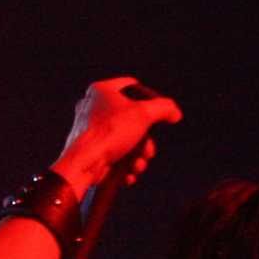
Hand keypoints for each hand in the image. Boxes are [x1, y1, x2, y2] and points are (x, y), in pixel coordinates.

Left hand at [52, 77, 183, 193]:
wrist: (83, 164)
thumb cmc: (108, 133)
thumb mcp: (144, 113)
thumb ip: (164, 108)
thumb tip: (174, 113)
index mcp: (101, 91)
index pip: (132, 86)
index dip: (149, 98)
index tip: (157, 113)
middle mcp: (93, 108)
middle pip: (132, 119)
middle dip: (145, 140)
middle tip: (148, 150)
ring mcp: (91, 131)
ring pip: (126, 140)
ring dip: (138, 156)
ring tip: (137, 164)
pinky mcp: (91, 150)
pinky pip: (115, 155)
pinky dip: (125, 166)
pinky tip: (128, 173)